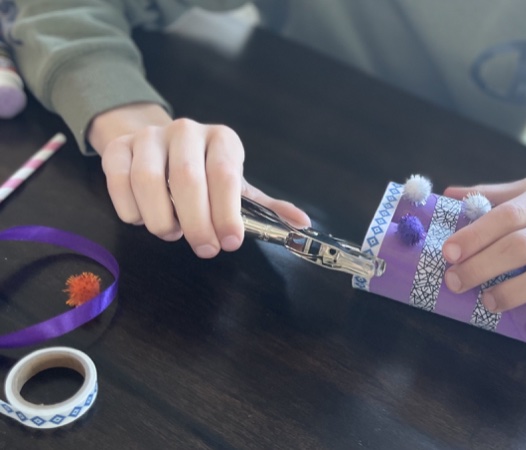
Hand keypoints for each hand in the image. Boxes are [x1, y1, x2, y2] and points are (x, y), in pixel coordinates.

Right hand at [89, 103, 310, 257]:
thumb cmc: (205, 173)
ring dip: (161, 218)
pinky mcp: (117, 147)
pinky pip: (117, 180)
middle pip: (187, 179)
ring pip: (148, 180)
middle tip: (204, 249)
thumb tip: (302, 224)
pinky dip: (131, 209)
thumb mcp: (237, 186)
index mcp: (221, 139)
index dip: (227, 212)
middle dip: (197, 222)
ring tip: (171, 234)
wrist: (159, 145)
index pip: (224, 174)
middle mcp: (186, 131)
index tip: (231, 242)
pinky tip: (143, 220)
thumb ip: (266, 207)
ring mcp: (148, 136)